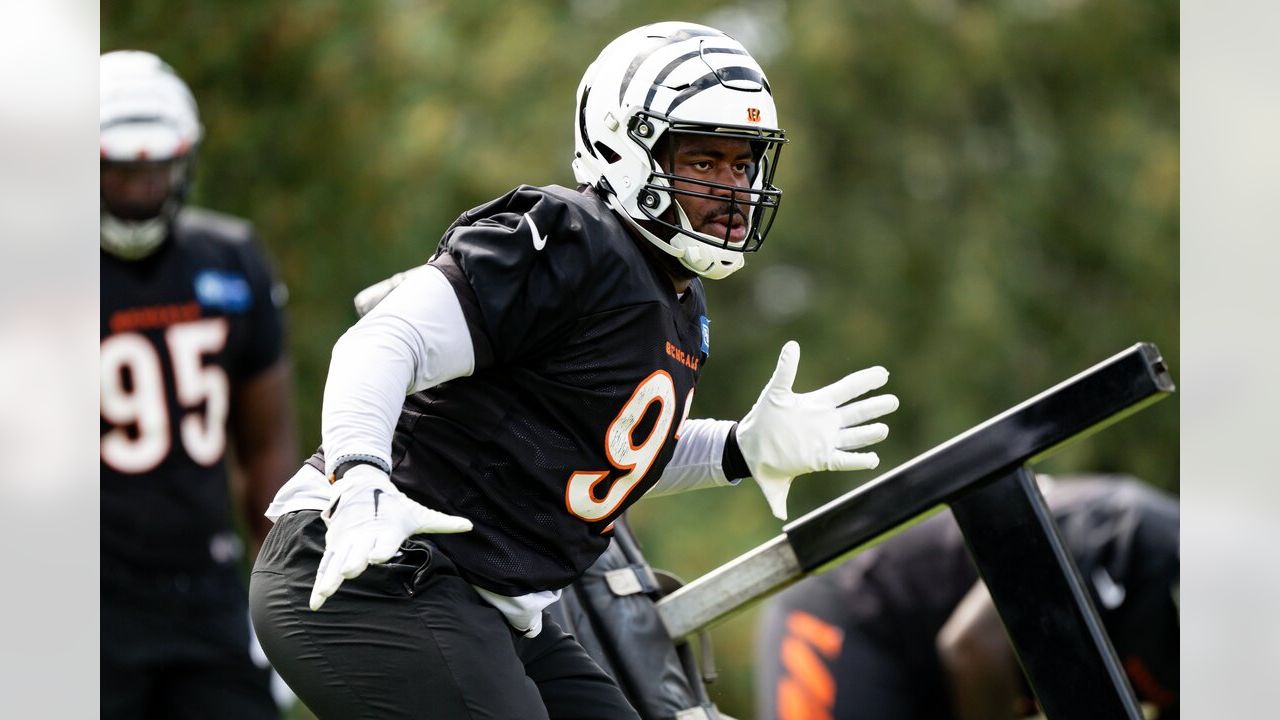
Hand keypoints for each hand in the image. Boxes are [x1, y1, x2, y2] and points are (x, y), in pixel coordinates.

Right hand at [309, 464, 471, 609]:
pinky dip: (320, 583)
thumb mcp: (419, 514)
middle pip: (357, 551)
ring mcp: (346, 540)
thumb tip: (469, 525)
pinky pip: (325, 566)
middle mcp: (364, 535)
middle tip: (349, 571)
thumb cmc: (395, 506)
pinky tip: (316, 602)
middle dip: (353, 560)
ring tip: (324, 595)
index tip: (376, 557)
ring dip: (330, 577)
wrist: (361, 484)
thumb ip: (442, 522)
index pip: (385, 541)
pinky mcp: (334, 545)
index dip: (381, 549)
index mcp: (387, 529)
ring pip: (337, 561)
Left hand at [736, 341, 898, 519]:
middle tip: (893, 401)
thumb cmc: (762, 420)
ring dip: (869, 433)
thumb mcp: (774, 394)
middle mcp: (826, 422)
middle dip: (875, 407)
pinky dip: (859, 460)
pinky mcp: (821, 460)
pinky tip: (874, 459)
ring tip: (884, 429)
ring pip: (855, 436)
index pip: (846, 390)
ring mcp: (825, 441)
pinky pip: (844, 461)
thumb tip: (792, 346)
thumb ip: (785, 371)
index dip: (865, 381)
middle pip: (857, 413)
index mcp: (817, 404)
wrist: (750, 449)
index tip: (883, 374)